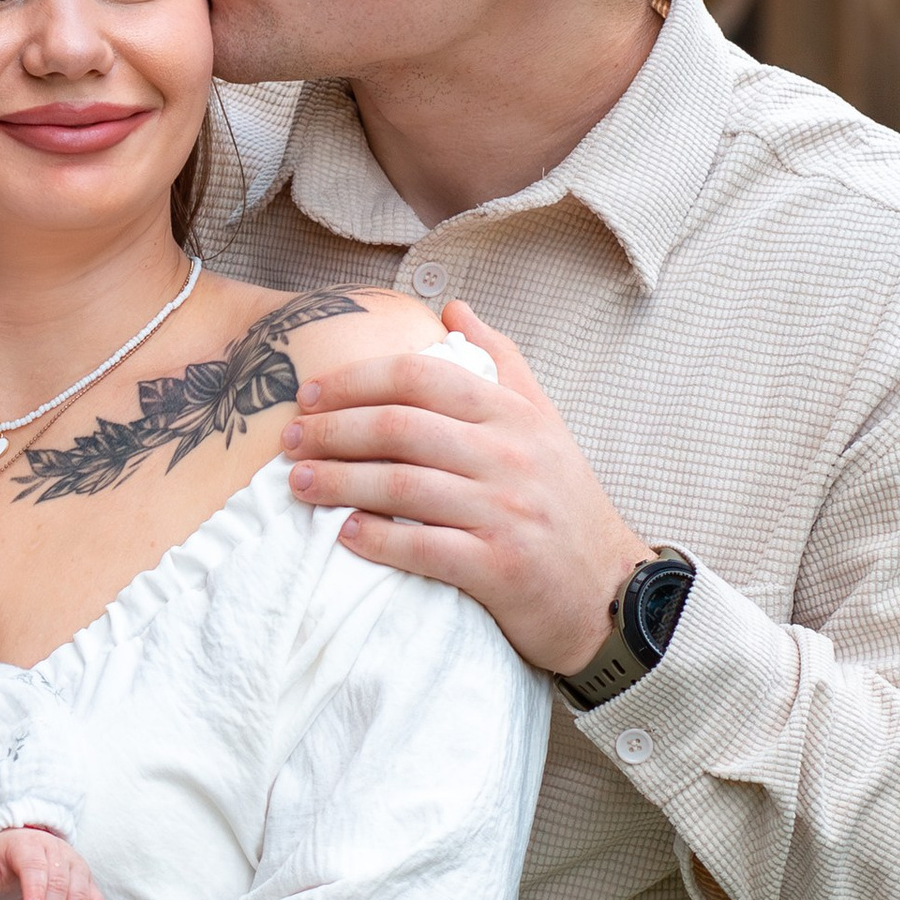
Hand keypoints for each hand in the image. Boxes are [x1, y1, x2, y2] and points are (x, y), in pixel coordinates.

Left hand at [283, 302, 647, 679]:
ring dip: (339, 482)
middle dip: (332, 430)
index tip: (310, 393)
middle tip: (289, 440)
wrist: (611, 592)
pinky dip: (378, 539)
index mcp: (514, 414)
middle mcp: (511, 456)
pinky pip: (424, 547)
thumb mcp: (544, 421)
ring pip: (403, 486)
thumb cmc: (564, 502)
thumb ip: (500, 360)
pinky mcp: (500, 568)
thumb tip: (452, 307)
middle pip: (401, 428)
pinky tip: (344, 535)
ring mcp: (506, 512)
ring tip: (298, 484)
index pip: (421, 377)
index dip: (356, 380)